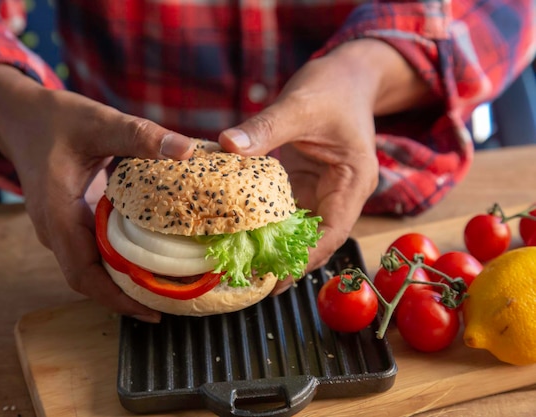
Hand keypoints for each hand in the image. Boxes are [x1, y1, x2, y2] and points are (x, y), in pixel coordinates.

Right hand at [0, 64, 195, 321]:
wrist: (21, 117)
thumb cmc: (54, 119)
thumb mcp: (97, 122)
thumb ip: (139, 135)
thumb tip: (186, 151)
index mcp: (57, 214)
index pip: (83, 274)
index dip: (115, 298)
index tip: (151, 312)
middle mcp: (57, 230)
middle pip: (92, 280)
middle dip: (129, 296)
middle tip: (174, 302)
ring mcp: (63, 228)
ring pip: (94, 268)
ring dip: (127, 280)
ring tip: (170, 286)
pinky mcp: (73, 221)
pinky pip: (97, 250)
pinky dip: (122, 259)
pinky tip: (152, 256)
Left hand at [219, 39, 436, 294]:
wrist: (345, 75)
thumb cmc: (332, 88)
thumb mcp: (299, 105)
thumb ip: (266, 126)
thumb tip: (228, 146)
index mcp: (353, 180)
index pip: (333, 231)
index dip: (306, 256)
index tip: (277, 276)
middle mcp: (341, 193)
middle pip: (317, 239)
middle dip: (289, 262)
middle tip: (254, 281)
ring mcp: (323, 191)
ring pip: (302, 230)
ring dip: (277, 249)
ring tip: (246, 269)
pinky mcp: (305, 184)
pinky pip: (288, 212)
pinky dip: (269, 227)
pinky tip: (244, 238)